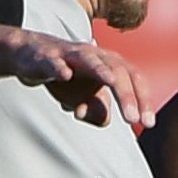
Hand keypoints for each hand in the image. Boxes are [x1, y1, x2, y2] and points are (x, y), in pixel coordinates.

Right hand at [7, 33, 153, 129]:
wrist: (30, 56)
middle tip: (132, 119)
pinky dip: (59, 67)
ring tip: (111, 82)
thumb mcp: (84, 98)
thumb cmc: (66, 76)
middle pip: (116, 71)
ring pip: (89, 61)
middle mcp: (94, 55)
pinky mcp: (46, 57)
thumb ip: (97, 110)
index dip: (142, 100)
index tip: (147, 123)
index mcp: (108, 64)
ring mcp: (70, 54)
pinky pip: (53, 61)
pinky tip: (65, 75)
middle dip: (126, 95)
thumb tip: (105, 120)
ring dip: (100, 71)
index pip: (133, 79)